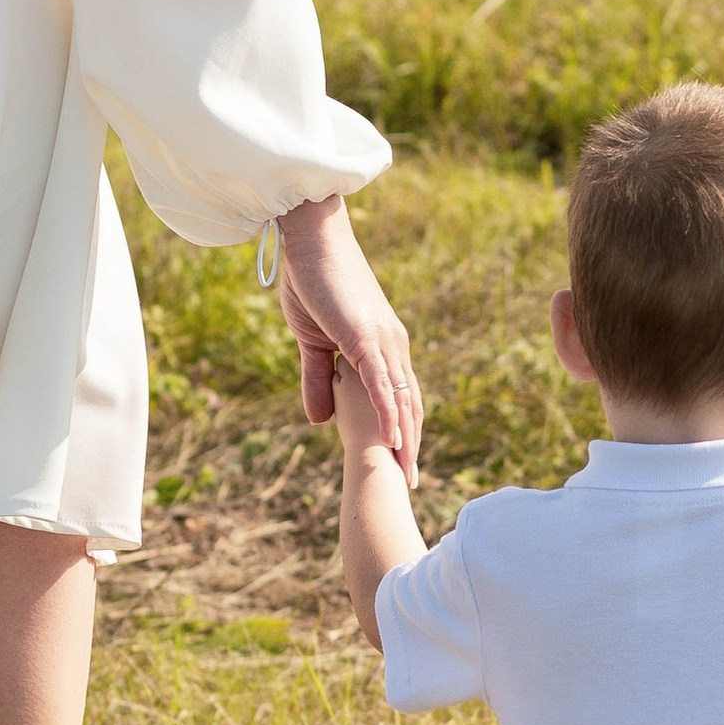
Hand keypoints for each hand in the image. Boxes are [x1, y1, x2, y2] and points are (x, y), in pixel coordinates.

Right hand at [275, 193, 421, 476]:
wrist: (313, 240)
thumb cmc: (314, 283)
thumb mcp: (313, 343)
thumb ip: (318, 380)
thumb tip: (319, 420)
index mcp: (383, 348)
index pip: (399, 398)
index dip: (402, 432)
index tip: (402, 465)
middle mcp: (393, 347)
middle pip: (408, 406)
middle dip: (410, 446)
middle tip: (410, 484)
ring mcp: (383, 343)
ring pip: (400, 400)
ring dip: (404, 439)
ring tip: (405, 474)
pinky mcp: (366, 338)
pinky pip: (381, 384)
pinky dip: (388, 413)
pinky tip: (393, 440)